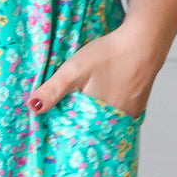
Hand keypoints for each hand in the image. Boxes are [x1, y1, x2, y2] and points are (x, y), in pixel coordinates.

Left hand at [27, 18, 163, 119]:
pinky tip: (104, 100)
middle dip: (81, 127)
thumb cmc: (109, 55)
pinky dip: (109, 111)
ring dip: (95, 119)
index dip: (67, 132)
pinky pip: (119, 115)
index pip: (79, 134)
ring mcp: (131, 114)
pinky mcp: (138, 105)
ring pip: (107, 123)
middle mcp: (118, 121)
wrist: (144, 42)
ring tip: (83, 112)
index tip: (55, 131)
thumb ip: (53, 90)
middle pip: (94, 130)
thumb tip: (33, 108)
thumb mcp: (74, 70)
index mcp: (99, 118)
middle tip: (67, 121)